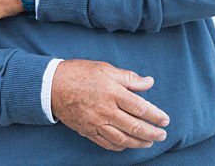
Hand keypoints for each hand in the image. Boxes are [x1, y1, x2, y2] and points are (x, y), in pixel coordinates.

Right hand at [51, 60, 168, 151]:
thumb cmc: (78, 73)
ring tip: (148, 142)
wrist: (50, 85)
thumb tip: (149, 82)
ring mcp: (96, 122)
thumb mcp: (104, 68)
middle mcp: (106, 110)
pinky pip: (107, 143)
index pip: (140, 108)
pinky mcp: (87, 130)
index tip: (165, 120)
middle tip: (162, 135)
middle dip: (152, 133)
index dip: (155, 116)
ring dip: (139, 143)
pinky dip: (120, 146)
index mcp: (112, 92)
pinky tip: (127, 144)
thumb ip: (128, 77)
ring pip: (123, 139)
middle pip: (135, 127)